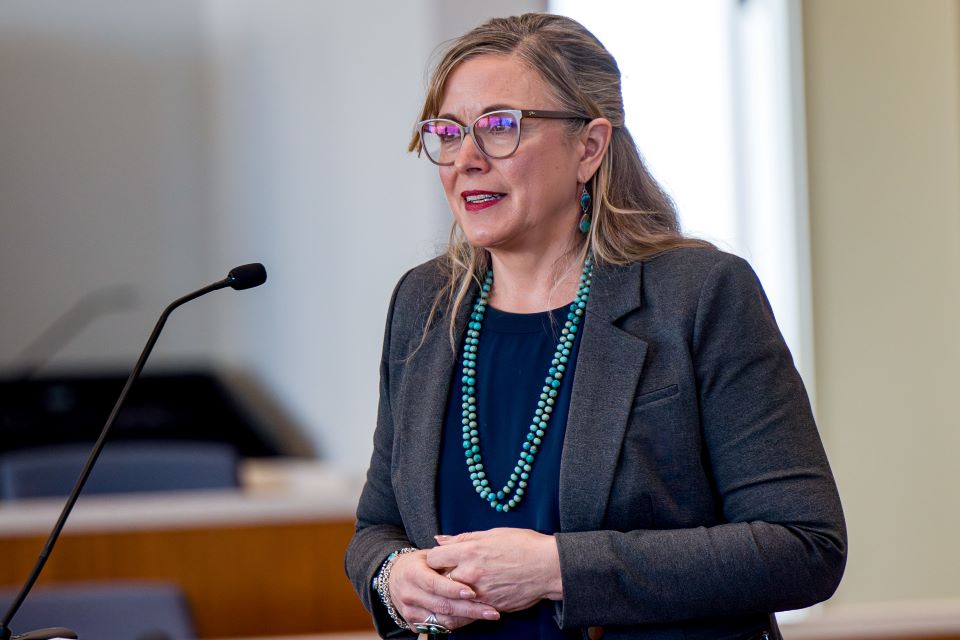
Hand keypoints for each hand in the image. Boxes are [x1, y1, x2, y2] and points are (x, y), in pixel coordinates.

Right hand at [389, 549, 500, 630]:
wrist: (392, 579)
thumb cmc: (416, 564)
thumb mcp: (427, 554)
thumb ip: (445, 554)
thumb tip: (467, 547)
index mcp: (412, 573)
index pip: (434, 584)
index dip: (453, 589)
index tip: (473, 591)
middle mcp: (409, 594)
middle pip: (441, 605)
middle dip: (469, 609)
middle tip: (492, 610)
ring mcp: (410, 611)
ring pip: (441, 620)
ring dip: (466, 619)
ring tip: (487, 615)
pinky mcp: (412, 623)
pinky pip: (438, 628)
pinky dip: (456, 624)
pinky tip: (472, 619)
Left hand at [426, 528, 562, 612]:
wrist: (548, 567)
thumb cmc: (524, 545)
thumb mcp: (492, 533)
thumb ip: (463, 538)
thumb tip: (440, 540)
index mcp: (470, 551)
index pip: (433, 557)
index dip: (434, 558)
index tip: (440, 559)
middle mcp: (471, 573)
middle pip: (438, 580)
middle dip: (439, 577)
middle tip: (443, 575)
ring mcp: (479, 593)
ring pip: (451, 598)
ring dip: (450, 594)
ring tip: (455, 589)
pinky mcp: (489, 606)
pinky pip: (468, 610)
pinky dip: (464, 606)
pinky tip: (467, 600)